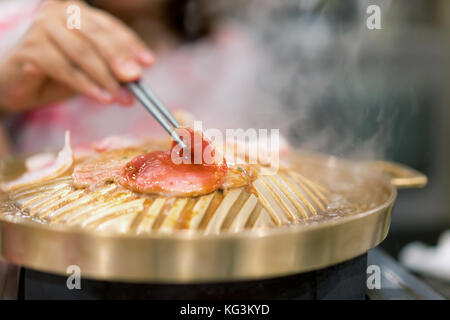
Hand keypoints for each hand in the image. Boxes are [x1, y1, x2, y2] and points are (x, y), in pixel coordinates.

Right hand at [0, 0, 153, 110]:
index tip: (149, 62)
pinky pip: (64, 69)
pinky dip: (86, 85)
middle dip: (119, 58)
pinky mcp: (30, 50)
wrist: (18, 84)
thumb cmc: (58, 73)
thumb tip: (137, 78)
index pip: (109, 27)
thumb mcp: (90, 69)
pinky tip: (102, 97)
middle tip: (136, 78)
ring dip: (105, 77)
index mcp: (78, 13)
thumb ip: (110, 69)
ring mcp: (42, 29)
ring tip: (122, 97)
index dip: (130, 44)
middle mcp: (59, 13)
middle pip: (96, 35)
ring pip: (81, 53)